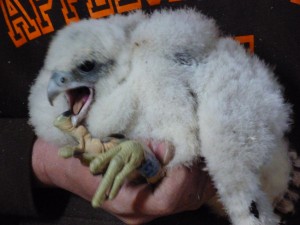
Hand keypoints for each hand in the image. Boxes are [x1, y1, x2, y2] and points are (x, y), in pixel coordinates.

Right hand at [32, 138, 214, 223]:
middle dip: (194, 174)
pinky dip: (190, 180)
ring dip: (196, 177)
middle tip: (197, 148)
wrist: (70, 169)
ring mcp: (147, 210)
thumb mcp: (113, 151)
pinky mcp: (150, 201)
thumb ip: (143, 150)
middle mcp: (140, 213)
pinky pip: (180, 196)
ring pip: (186, 200)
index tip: (186, 152)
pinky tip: (191, 162)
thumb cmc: (86, 158)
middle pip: (183, 202)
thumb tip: (171, 147)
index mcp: (128, 204)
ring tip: (197, 153)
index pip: (168, 200)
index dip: (182, 177)